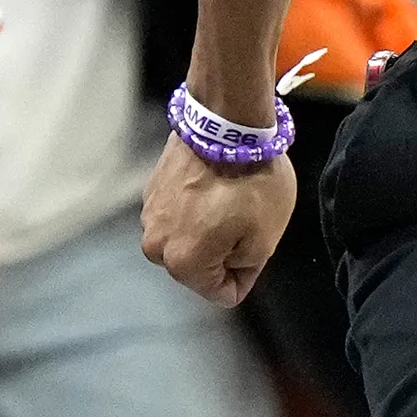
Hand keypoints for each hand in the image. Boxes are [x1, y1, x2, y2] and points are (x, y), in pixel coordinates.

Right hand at [141, 135, 296, 306]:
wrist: (227, 123)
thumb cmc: (251, 182)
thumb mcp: (268, 237)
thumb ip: (247, 266)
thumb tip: (232, 265)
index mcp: (182, 264)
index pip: (221, 293)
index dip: (247, 273)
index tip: (259, 244)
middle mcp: (156, 245)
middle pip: (201, 266)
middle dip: (226, 249)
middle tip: (248, 217)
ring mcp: (149, 214)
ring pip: (189, 237)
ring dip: (210, 225)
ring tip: (232, 196)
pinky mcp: (152, 187)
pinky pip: (181, 210)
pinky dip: (198, 203)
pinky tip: (217, 182)